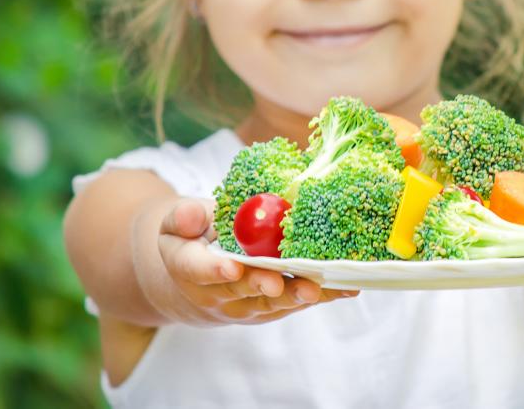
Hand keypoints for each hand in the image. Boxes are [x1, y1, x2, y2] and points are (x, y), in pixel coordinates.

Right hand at [144, 198, 356, 325]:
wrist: (197, 281)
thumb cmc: (192, 241)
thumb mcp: (178, 223)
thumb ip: (183, 217)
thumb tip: (191, 216)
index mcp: (189, 268)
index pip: (198, 270)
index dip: (214, 270)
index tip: (232, 266)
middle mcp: (218, 293)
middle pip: (241, 291)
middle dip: (262, 285)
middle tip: (278, 283)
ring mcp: (247, 305)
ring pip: (273, 303)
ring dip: (296, 295)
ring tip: (316, 289)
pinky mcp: (272, 308)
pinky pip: (296, 303)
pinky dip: (321, 296)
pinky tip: (345, 289)